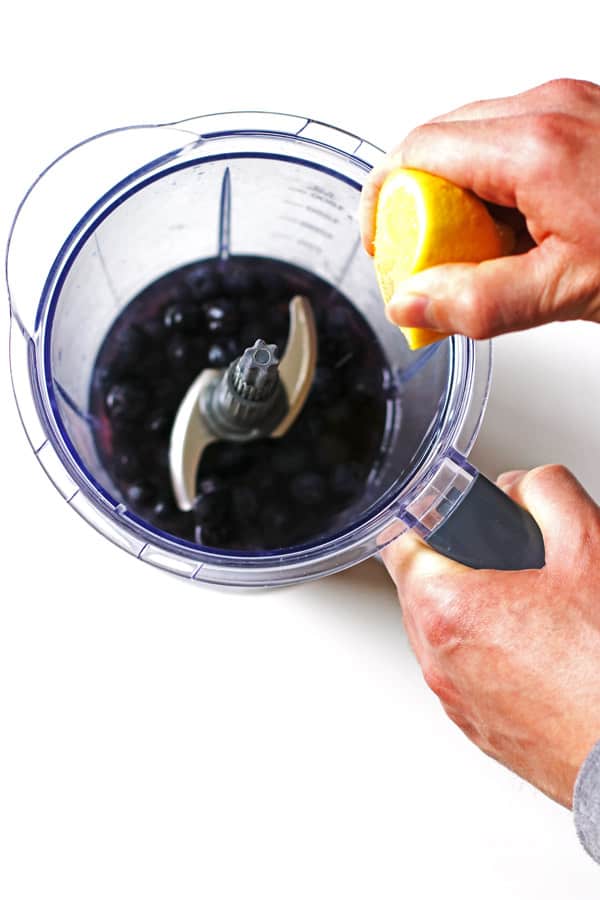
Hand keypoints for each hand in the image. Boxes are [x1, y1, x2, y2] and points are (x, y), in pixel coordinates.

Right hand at [360, 79, 599, 338]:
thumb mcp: (566, 291)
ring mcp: (568, 107)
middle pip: (437, 143)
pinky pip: (510, 145)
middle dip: (419, 208)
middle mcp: (548, 109)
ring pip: (471, 143)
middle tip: (432, 264)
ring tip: (483, 257)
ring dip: (458, 201)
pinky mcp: (583, 119)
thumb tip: (411, 304)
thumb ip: (477, 304)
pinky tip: (517, 235)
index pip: (416, 152)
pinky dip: (495, 191)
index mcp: (535, 146)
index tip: (387, 250)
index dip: (385, 203)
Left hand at [382, 464, 599, 807]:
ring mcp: (455, 700)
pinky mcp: (478, 728)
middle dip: (461, 565)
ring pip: (444, 633)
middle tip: (510, 563)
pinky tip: (540, 650)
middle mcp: (437, 659)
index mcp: (446, 609)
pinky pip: (467, 673)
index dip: (429, 520)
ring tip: (532, 609)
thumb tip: (520, 486)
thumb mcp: (587, 547)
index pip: (401, 542)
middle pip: (423, 588)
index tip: (450, 517)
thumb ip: (544, 493)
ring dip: (477, 612)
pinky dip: (491, 654)